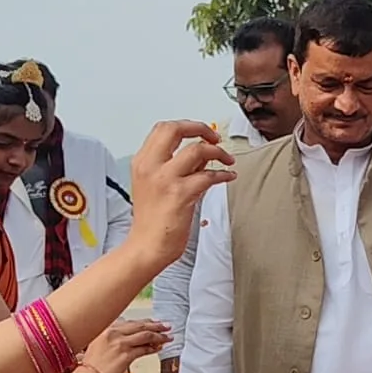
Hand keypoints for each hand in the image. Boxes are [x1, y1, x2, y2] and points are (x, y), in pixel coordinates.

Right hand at [82, 319, 169, 372]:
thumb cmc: (91, 366)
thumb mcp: (98, 345)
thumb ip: (111, 338)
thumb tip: (127, 337)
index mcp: (106, 329)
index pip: (130, 322)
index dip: (144, 322)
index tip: (153, 323)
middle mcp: (113, 333)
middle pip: (140, 326)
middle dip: (156, 325)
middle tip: (167, 326)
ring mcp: (120, 344)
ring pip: (145, 335)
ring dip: (160, 336)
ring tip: (169, 337)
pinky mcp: (125, 355)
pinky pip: (144, 349)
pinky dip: (154, 348)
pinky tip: (159, 348)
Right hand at [126, 120, 236, 269]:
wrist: (147, 246)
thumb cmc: (152, 220)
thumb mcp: (157, 185)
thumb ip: (179, 166)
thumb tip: (203, 154)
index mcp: (143, 162)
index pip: (163, 129)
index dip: (187, 126)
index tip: (202, 133)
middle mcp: (151, 167)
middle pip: (175, 130)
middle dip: (200, 128)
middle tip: (215, 138)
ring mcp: (165, 180)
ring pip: (196, 150)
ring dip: (218, 152)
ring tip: (228, 160)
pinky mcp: (180, 194)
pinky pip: (208, 176)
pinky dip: (223, 174)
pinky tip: (228, 176)